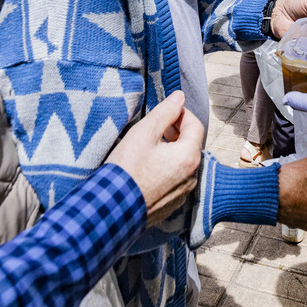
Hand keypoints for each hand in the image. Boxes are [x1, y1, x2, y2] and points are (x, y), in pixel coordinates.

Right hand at [105, 92, 203, 226]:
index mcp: (189, 156)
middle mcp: (192, 176)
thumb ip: (165, 112)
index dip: (181, 113)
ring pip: (183, 163)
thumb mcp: (144, 132)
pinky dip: (166, 169)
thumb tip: (179, 97)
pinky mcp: (171, 205)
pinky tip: (147, 168)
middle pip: (191, 145)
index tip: (167, 110)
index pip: (195, 125)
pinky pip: (174, 180)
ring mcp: (182, 193)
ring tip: (150, 146)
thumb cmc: (126, 169)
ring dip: (171, 151)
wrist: (111, 209)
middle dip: (176, 132)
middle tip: (157, 127)